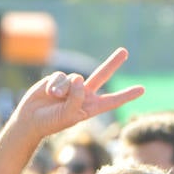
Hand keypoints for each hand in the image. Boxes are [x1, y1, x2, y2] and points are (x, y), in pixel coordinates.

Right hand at [7, 48, 143, 141]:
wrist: (31, 118)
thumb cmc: (51, 122)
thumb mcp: (68, 115)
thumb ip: (77, 98)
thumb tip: (79, 78)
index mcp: (91, 107)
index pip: (112, 100)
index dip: (126, 95)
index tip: (142, 89)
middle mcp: (84, 95)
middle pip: (101, 75)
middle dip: (113, 63)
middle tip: (125, 52)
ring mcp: (72, 86)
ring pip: (75, 79)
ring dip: (64, 90)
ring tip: (55, 100)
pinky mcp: (59, 79)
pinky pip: (61, 76)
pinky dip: (55, 85)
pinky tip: (49, 94)